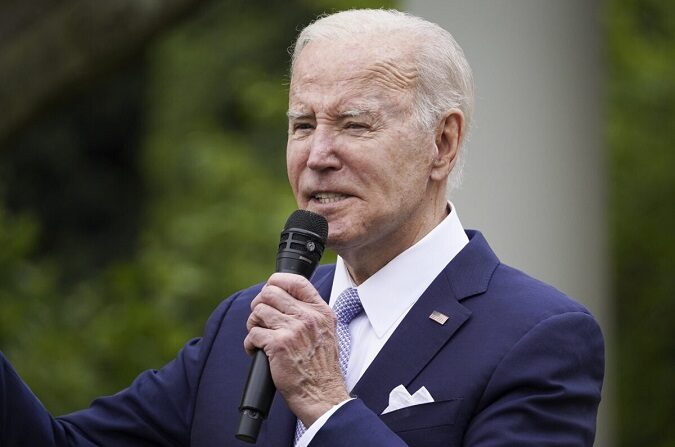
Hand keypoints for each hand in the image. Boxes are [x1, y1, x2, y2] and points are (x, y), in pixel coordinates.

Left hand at [244, 272, 349, 426]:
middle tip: (261, 319)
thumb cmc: (321, 368)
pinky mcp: (278, 344)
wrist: (322, 394)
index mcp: (321, 311)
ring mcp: (293, 329)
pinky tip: (257, 351)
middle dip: (260, 304)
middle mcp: (308, 317)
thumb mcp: (326, 332)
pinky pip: (253, 333)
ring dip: (253, 324)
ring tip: (260, 336)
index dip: (277, 281)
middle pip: (270, 292)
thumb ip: (310, 314)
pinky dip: (250, 343)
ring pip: (258, 311)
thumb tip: (285, 300)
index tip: (269, 291)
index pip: (296, 281)